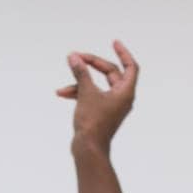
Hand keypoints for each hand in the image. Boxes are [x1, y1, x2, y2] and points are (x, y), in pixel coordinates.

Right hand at [56, 40, 139, 155]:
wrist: (88, 150)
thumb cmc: (92, 123)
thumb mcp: (86, 93)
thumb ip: (81, 72)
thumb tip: (74, 57)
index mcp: (125, 92)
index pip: (130, 66)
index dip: (123, 53)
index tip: (114, 43)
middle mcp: (121, 98)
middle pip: (111, 73)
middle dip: (93, 64)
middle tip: (78, 57)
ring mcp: (111, 106)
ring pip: (98, 85)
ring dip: (81, 80)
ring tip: (66, 79)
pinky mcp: (101, 113)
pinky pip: (91, 96)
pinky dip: (79, 92)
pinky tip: (63, 93)